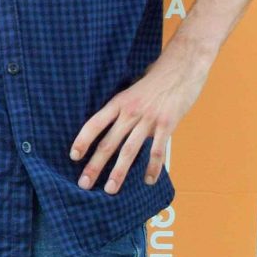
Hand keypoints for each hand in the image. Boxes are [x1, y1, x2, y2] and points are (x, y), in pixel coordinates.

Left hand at [70, 49, 211, 192]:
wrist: (183, 66)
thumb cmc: (157, 78)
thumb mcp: (132, 89)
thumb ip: (122, 108)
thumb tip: (110, 125)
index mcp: (118, 102)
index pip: (94, 123)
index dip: (82, 140)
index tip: (73, 156)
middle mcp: (130, 112)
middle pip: (108, 143)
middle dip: (95, 165)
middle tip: (84, 184)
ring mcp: (148, 119)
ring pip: (129, 151)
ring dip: (118, 172)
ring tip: (110, 190)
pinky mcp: (167, 124)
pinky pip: (157, 150)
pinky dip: (152, 168)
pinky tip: (147, 181)